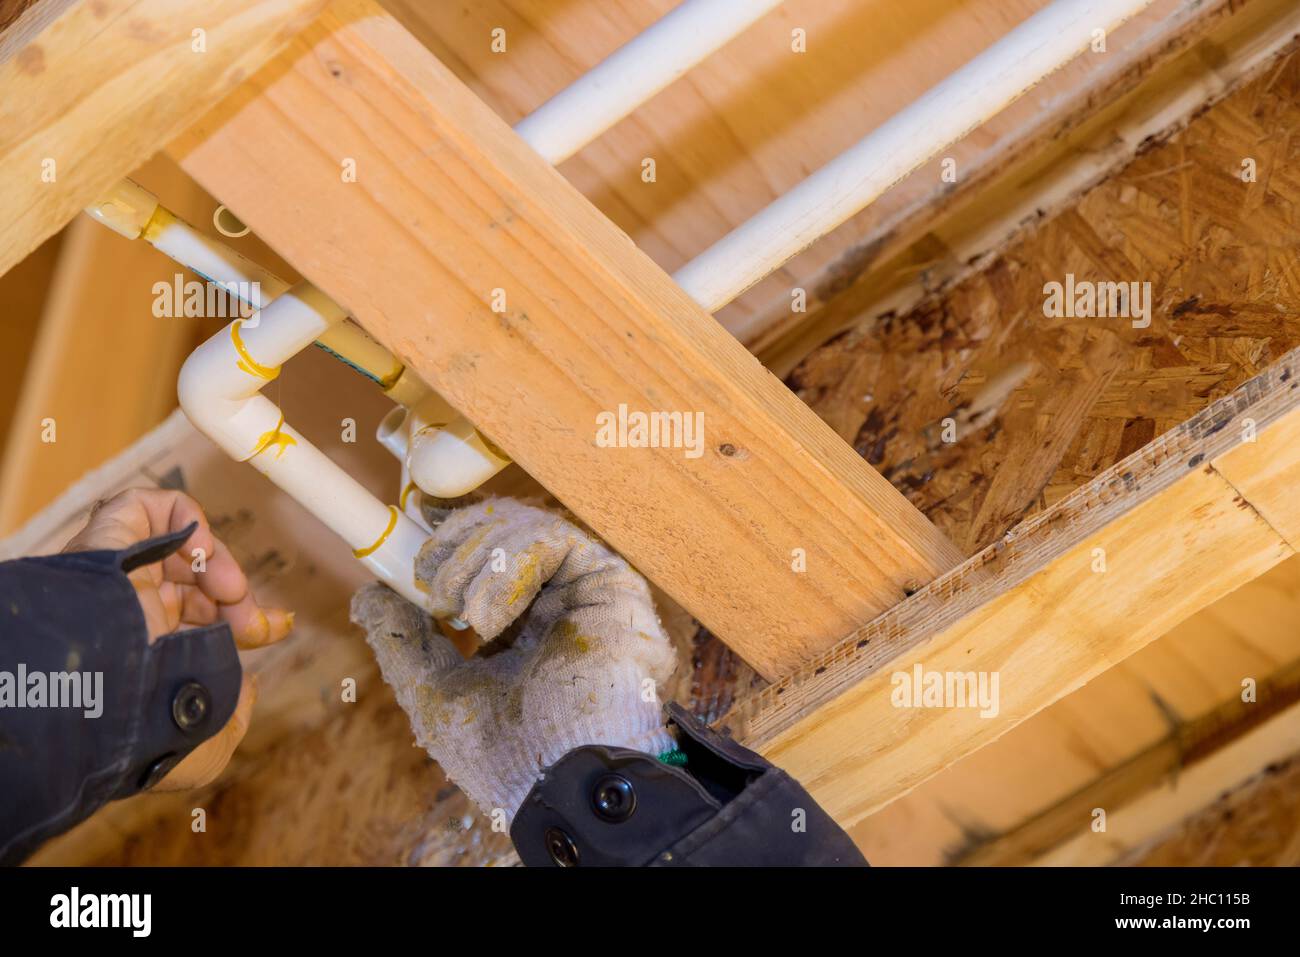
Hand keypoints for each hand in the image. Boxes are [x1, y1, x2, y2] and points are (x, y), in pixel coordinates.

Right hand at [64, 488, 292, 789]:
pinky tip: (201, 556)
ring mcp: (117, 571)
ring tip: (230, 592)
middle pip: (196, 582)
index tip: (278, 628)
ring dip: (220, 564)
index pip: (202, 619)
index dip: (246, 619)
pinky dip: (189, 521)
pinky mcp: (106, 536)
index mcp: (145, 652)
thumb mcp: (205, 748)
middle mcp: (128, 608)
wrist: (102, 699)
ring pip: (181, 545)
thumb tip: (247, 688)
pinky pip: (150, 504)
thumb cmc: (147, 735)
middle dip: (238, 598)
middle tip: (256, 623)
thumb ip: (233, 716)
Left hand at [351, 498, 676, 819]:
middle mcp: (555, 604)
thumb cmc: (503, 755)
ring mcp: (583, 593)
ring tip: (456, 607)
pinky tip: (486, 615)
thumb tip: (368, 595)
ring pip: (525, 529)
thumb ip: (403, 642)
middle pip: (503, 533)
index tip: (410, 538)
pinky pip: (554, 540)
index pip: (484, 560)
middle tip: (426, 575)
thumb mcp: (434, 693)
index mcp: (520, 629)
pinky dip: (508, 563)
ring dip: (474, 556)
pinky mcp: (611, 585)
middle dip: (454, 545)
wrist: (559, 783)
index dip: (448, 542)